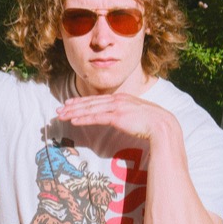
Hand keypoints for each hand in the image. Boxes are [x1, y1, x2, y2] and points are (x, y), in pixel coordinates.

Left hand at [55, 93, 175, 140]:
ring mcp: (117, 107)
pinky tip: (73, 121)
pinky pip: (96, 118)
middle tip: (59, 110)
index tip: (70, 104)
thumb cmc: (154, 123)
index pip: (97, 100)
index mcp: (122, 98)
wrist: (163, 125)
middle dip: (73, 106)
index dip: (82, 102)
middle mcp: (117, 100)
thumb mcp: (138, 115)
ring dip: (74, 112)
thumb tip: (123, 119)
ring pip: (90, 109)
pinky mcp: (117, 117)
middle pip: (90, 102)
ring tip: (61, 115)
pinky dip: (83, 118)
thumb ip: (128, 115)